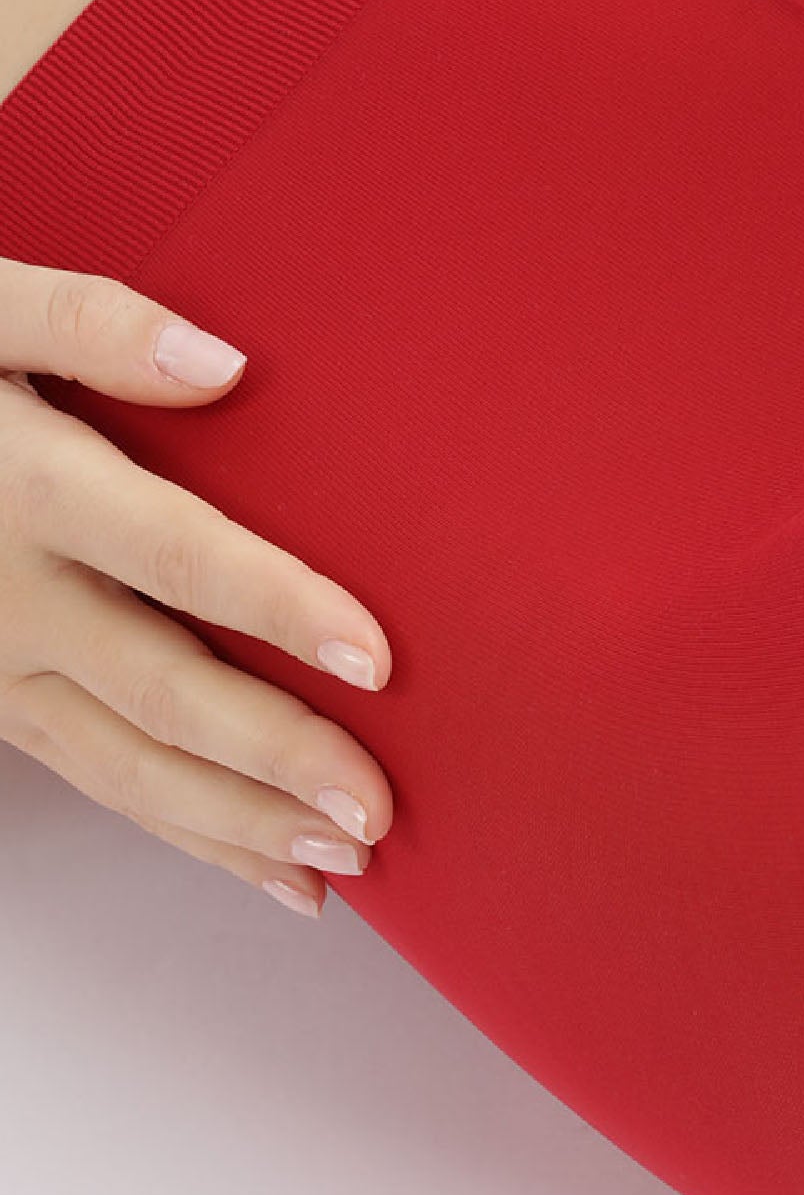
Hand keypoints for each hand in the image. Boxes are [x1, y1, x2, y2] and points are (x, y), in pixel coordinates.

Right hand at [0, 255, 393, 919]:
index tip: (373, 655)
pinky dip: (188, 831)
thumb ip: (91, 325)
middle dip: (274, 757)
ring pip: (128, 765)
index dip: (276, 605)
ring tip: (346, 857)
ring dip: (240, 822)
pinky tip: (269, 869)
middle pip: (161, 690)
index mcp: (26, 487)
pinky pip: (97, 780)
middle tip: (376, 809)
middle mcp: (7, 595)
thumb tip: (223, 364)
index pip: (173, 554)